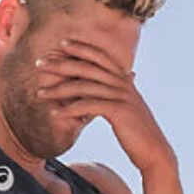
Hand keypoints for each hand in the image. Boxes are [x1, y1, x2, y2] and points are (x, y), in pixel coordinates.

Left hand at [35, 39, 175, 173]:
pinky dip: (69, 110)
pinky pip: (88, 106)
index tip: (62, 44)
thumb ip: (118, 92)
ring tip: (40, 93)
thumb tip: (114, 83)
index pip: (100, 56)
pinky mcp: (118, 111)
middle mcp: (123, 84)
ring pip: (84, 87)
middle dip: (61, 63)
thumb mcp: (128, 106)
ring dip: (58, 89)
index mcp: (124, 80)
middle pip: (87, 68)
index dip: (81, 48)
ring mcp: (121, 96)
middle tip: (40, 63)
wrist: (153, 150)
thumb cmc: (137, 131)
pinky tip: (55, 114)